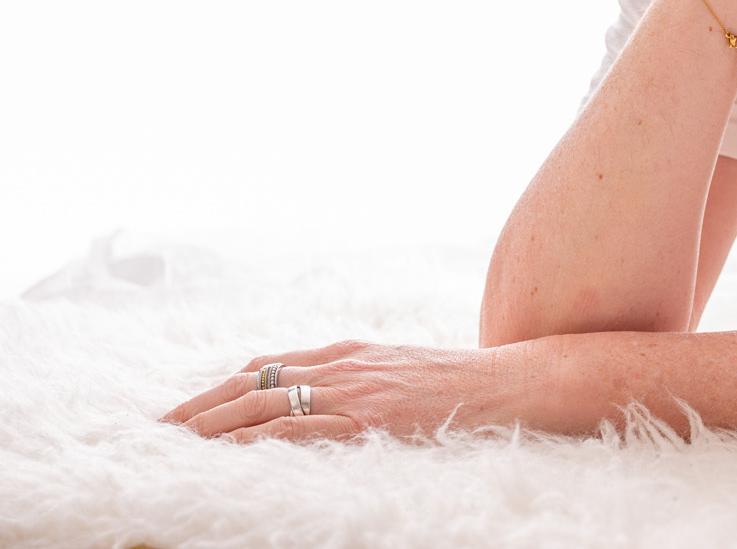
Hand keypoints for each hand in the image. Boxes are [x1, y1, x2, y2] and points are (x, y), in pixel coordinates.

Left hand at [160, 339, 520, 441]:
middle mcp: (342, 364)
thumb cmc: (464, 384)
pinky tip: (230, 451)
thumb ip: (364, 378)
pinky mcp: (366, 417)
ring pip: (263, 400)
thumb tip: (331, 397)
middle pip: (252, 380)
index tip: (190, 410)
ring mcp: (353, 389)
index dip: (222, 388)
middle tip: (162, 430)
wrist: (508, 384)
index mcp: (350, 352)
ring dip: (213, 423)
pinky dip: (256, 437)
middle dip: (201, 406)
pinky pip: (298, 425)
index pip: (268, 365)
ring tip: (178, 444)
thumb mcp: (403, 369)